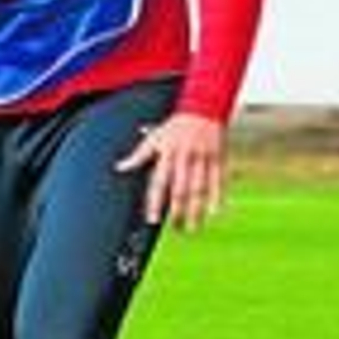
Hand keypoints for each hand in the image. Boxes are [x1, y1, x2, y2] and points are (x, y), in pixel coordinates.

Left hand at [115, 111, 225, 230]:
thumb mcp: (153, 138)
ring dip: (196, 210)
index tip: (152, 220)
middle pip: (180, 190)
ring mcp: (203, 158)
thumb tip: (120, 167)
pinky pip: (218, 180)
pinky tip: (214, 212)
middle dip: (177, 212)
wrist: (203, 108)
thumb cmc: (174, 127)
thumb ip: (138, 155)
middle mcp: (185, 158)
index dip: (154, 203)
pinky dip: (217, 197)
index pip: (158, 183)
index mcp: (167, 154)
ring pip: (199, 189)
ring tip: (193, 227)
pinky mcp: (218, 158)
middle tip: (176, 229)